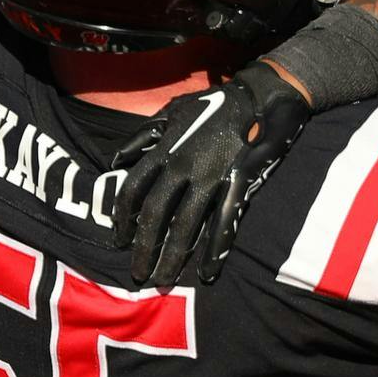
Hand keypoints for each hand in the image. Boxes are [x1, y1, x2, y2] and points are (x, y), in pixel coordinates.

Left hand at [110, 62, 309, 287]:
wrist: (261, 95)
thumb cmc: (214, 104)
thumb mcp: (173, 111)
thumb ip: (143, 135)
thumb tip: (115, 160)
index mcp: (165, 148)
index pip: (133, 188)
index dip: (122, 217)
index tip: (118, 239)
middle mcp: (182, 165)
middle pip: (154, 213)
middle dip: (143, 247)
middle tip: (136, 273)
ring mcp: (211, 177)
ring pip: (184, 225)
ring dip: (171, 257)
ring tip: (161, 280)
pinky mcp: (239, 184)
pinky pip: (223, 223)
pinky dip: (214, 250)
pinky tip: (207, 273)